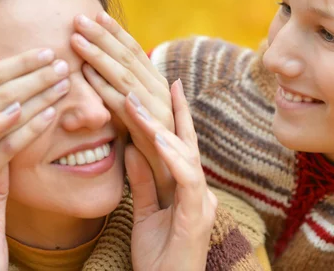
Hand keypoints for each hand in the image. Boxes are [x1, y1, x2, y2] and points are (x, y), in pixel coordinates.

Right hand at [0, 48, 66, 202]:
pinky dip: (33, 128)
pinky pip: (11, 147)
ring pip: (10, 118)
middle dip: (38, 78)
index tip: (47, 52)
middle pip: (5, 94)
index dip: (20, 63)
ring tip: (64, 85)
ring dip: (41, 99)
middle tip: (64, 67)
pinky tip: (52, 114)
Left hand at [70, 11, 175, 205]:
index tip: (96, 14)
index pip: (136, 55)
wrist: (174, 196)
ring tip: (77, 40)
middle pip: (131, 60)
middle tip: (79, 17)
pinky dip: (107, 90)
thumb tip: (107, 80)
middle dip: (105, 37)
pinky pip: (126, 109)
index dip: (116, 34)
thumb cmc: (153, 161)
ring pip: (127, 78)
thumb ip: (126, 102)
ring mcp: (160, 115)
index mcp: (159, 92)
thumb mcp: (138, 124)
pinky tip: (87, 75)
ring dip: (101, 57)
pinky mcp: (153, 135)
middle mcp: (163, 98)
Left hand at [126, 80, 216, 270]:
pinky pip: (187, 180)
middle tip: (167, 80)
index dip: (172, 116)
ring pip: (186, 155)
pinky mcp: (196, 216)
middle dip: (176, 110)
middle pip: (186, 142)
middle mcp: (198, 189)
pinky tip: (157, 138)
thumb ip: (142, 181)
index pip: (178, 145)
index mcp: (186, 188)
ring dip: (163, 127)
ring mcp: (201, 202)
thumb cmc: (159, 259)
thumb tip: (132, 147)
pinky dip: (173, 157)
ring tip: (139, 103)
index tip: (165, 86)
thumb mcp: (144, 214)